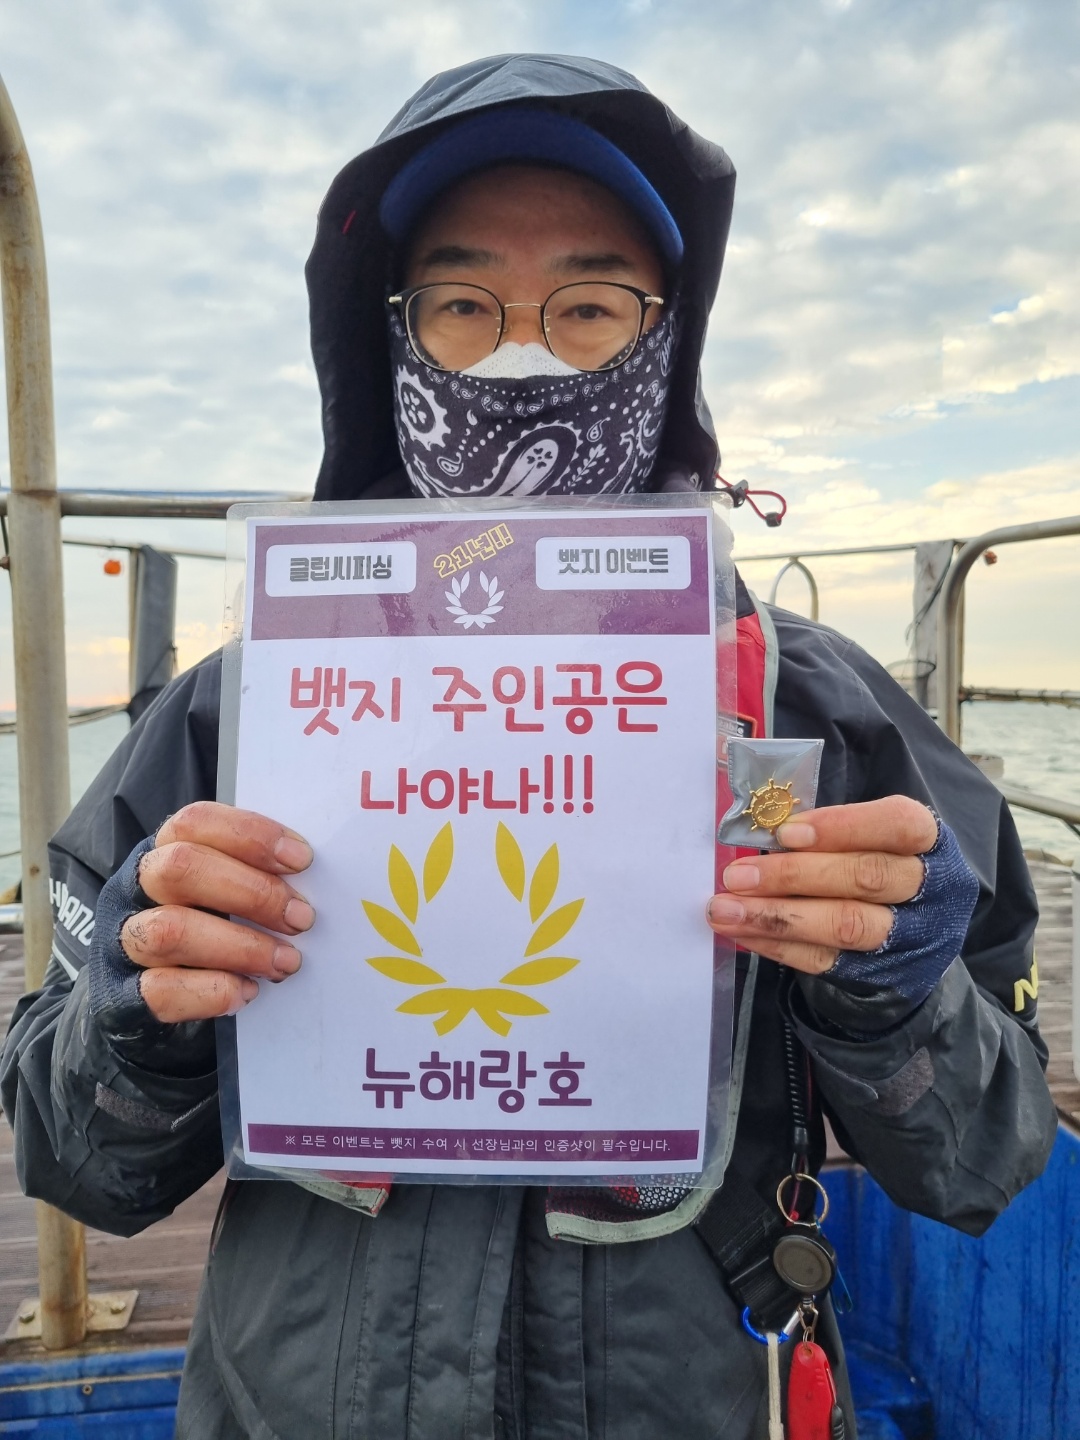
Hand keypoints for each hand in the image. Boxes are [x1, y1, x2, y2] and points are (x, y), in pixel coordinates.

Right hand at [120, 802, 313, 1023]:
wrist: (153, 997)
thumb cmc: (209, 925)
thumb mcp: (228, 888)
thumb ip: (257, 874)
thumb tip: (318, 879)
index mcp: (164, 850)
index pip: (195, 822)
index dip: (250, 835)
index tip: (302, 860)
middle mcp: (136, 889)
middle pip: (179, 869)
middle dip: (252, 893)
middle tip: (302, 918)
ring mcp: (125, 941)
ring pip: (168, 932)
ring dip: (240, 946)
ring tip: (287, 962)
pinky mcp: (124, 995)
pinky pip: (161, 991)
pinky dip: (212, 991)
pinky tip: (248, 991)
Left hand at [706, 796, 936, 974]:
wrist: (910, 933)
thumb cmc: (873, 861)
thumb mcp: (867, 837)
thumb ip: (826, 832)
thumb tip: (758, 830)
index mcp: (927, 841)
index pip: (898, 824)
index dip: (843, 826)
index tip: (786, 833)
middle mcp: (928, 889)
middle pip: (866, 877)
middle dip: (794, 875)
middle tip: (737, 875)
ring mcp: (907, 936)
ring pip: (846, 925)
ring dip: (776, 917)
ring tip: (725, 909)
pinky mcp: (879, 972)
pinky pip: (824, 959)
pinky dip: (777, 945)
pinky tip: (742, 932)